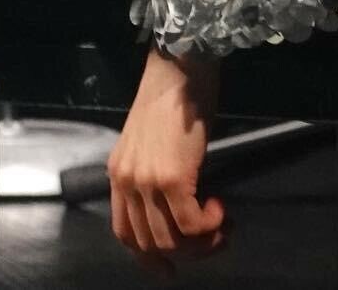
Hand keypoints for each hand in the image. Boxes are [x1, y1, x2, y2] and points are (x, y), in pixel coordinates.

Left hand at [107, 46, 225, 276]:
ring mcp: (147, 181)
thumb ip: (152, 176)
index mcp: (118, 173)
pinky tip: (219, 208)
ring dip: (201, 241)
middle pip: (150, 243)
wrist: (179, 67)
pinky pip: (191, 224)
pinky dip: (209, 226)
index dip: (147, 258)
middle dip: (185, 252)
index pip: (124, 232)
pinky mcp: (172, 178)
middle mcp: (126, 180)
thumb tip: (176, 210)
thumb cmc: (171, 99)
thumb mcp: (149, 143)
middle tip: (212, 241)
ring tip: (219, 224)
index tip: (170, 269)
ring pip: (171, 239)